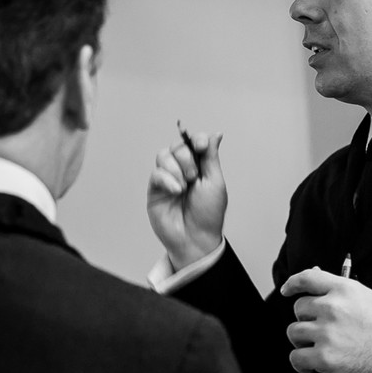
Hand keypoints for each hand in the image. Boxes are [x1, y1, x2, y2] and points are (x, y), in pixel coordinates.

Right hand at [147, 131, 226, 268]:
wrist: (196, 238)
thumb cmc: (208, 214)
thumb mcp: (215, 182)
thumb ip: (211, 157)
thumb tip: (216, 134)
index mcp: (199, 166)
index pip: (194, 142)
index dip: (196, 139)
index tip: (201, 147)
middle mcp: (182, 169)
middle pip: (177, 146)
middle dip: (186, 158)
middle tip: (194, 177)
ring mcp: (167, 178)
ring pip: (163, 155)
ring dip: (176, 168)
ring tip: (185, 187)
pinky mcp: (155, 189)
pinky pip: (156, 173)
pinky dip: (167, 179)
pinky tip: (176, 191)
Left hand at [280, 268, 371, 372]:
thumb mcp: (366, 298)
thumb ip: (339, 289)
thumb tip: (315, 275)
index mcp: (344, 290)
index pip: (307, 278)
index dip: (293, 283)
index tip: (287, 290)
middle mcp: (332, 308)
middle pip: (299, 308)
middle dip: (306, 319)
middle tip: (320, 330)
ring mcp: (327, 333)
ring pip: (294, 332)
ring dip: (302, 341)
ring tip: (317, 347)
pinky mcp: (324, 357)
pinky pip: (296, 357)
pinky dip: (300, 363)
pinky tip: (309, 365)